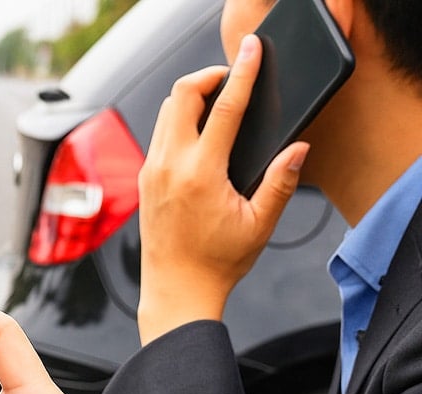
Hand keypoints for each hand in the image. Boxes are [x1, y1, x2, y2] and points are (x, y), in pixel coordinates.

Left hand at [138, 34, 308, 343]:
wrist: (176, 291)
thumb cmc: (216, 262)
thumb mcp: (259, 223)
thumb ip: (280, 182)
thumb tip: (298, 148)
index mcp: (200, 173)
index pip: (225, 108)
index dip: (242, 73)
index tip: (252, 52)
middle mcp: (169, 166)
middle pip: (181, 95)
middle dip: (207, 76)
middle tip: (232, 76)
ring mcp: (151, 171)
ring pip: (166, 111)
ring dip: (190, 97)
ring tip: (218, 100)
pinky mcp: (144, 180)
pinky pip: (158, 133)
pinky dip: (177, 119)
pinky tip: (197, 129)